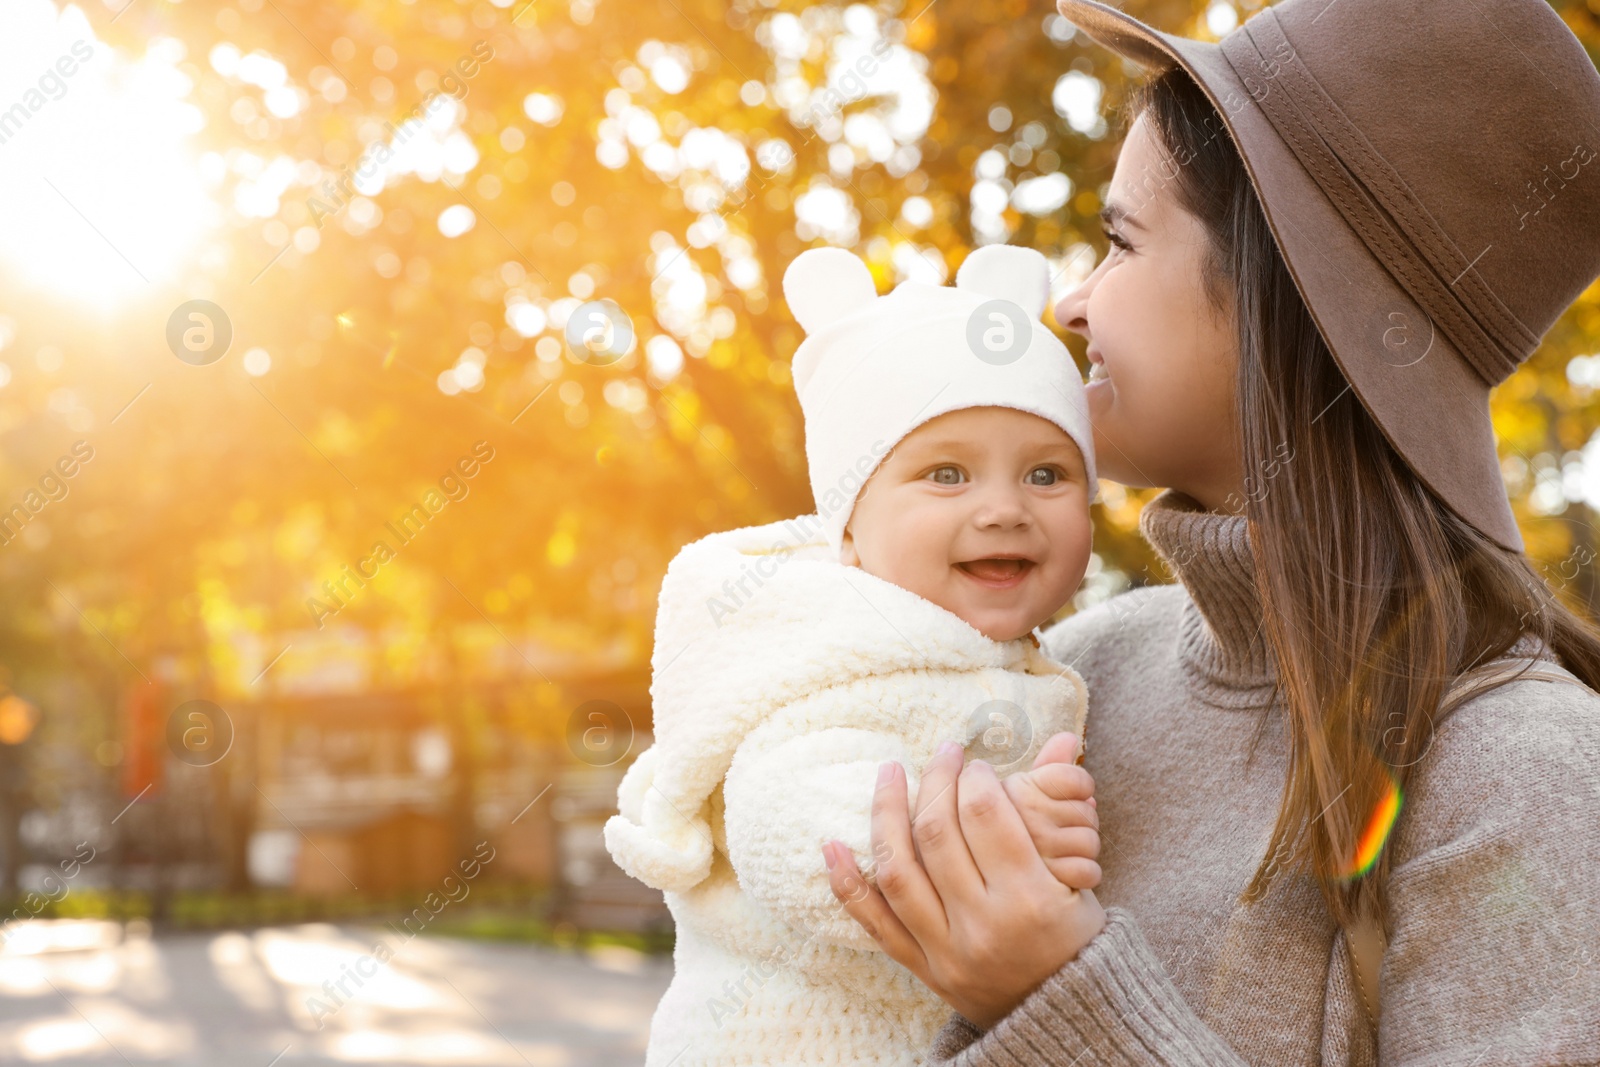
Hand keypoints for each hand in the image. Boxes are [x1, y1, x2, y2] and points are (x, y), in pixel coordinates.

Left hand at [823, 740, 1106, 1028]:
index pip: (988, 816)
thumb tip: (1066, 738)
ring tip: (889, 773)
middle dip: (936, 782)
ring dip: (885, 813)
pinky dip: (847, 882)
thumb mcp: (1081, 879)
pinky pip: (874, 922)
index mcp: (1031, 899)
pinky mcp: (922, 968)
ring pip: (898, 871)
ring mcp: (946, 949)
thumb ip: (1062, 808)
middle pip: (938, 834)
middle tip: (943, 755)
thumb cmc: (1074, 939)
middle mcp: (984, 925)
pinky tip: (832, 844)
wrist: (1059, 1017)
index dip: (976, 778)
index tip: (976, 766)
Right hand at [1002, 732, 1100, 889]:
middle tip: (1060, 830)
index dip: (1080, 786)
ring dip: (1083, 849)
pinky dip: (1085, 874)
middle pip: (1084, 810)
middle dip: (1080, 820)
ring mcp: (1025, 855)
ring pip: (1088, 841)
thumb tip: (1069, 737)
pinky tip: (1066, 876)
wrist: (994, 893)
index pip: (1072, 778)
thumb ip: (1047, 768)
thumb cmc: (1010, 838)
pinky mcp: (1039, 891)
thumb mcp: (1021, 799)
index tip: (1070, 795)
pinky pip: (1086, 872)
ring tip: (1061, 854)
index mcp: (1007, 791)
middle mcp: (1013, 819)